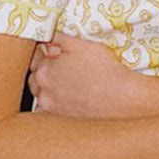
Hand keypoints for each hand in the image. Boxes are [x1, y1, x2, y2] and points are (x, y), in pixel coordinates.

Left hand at [28, 32, 158, 117]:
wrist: (123, 99)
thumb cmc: (106, 70)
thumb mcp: (84, 45)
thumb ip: (59, 38)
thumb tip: (44, 40)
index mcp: (45, 68)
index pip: (35, 56)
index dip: (48, 53)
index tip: (59, 54)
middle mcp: (41, 89)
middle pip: (36, 76)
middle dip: (46, 71)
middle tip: (67, 69)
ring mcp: (48, 107)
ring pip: (41, 94)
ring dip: (49, 89)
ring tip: (70, 85)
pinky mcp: (57, 120)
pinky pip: (47, 110)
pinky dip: (54, 105)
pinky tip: (70, 100)